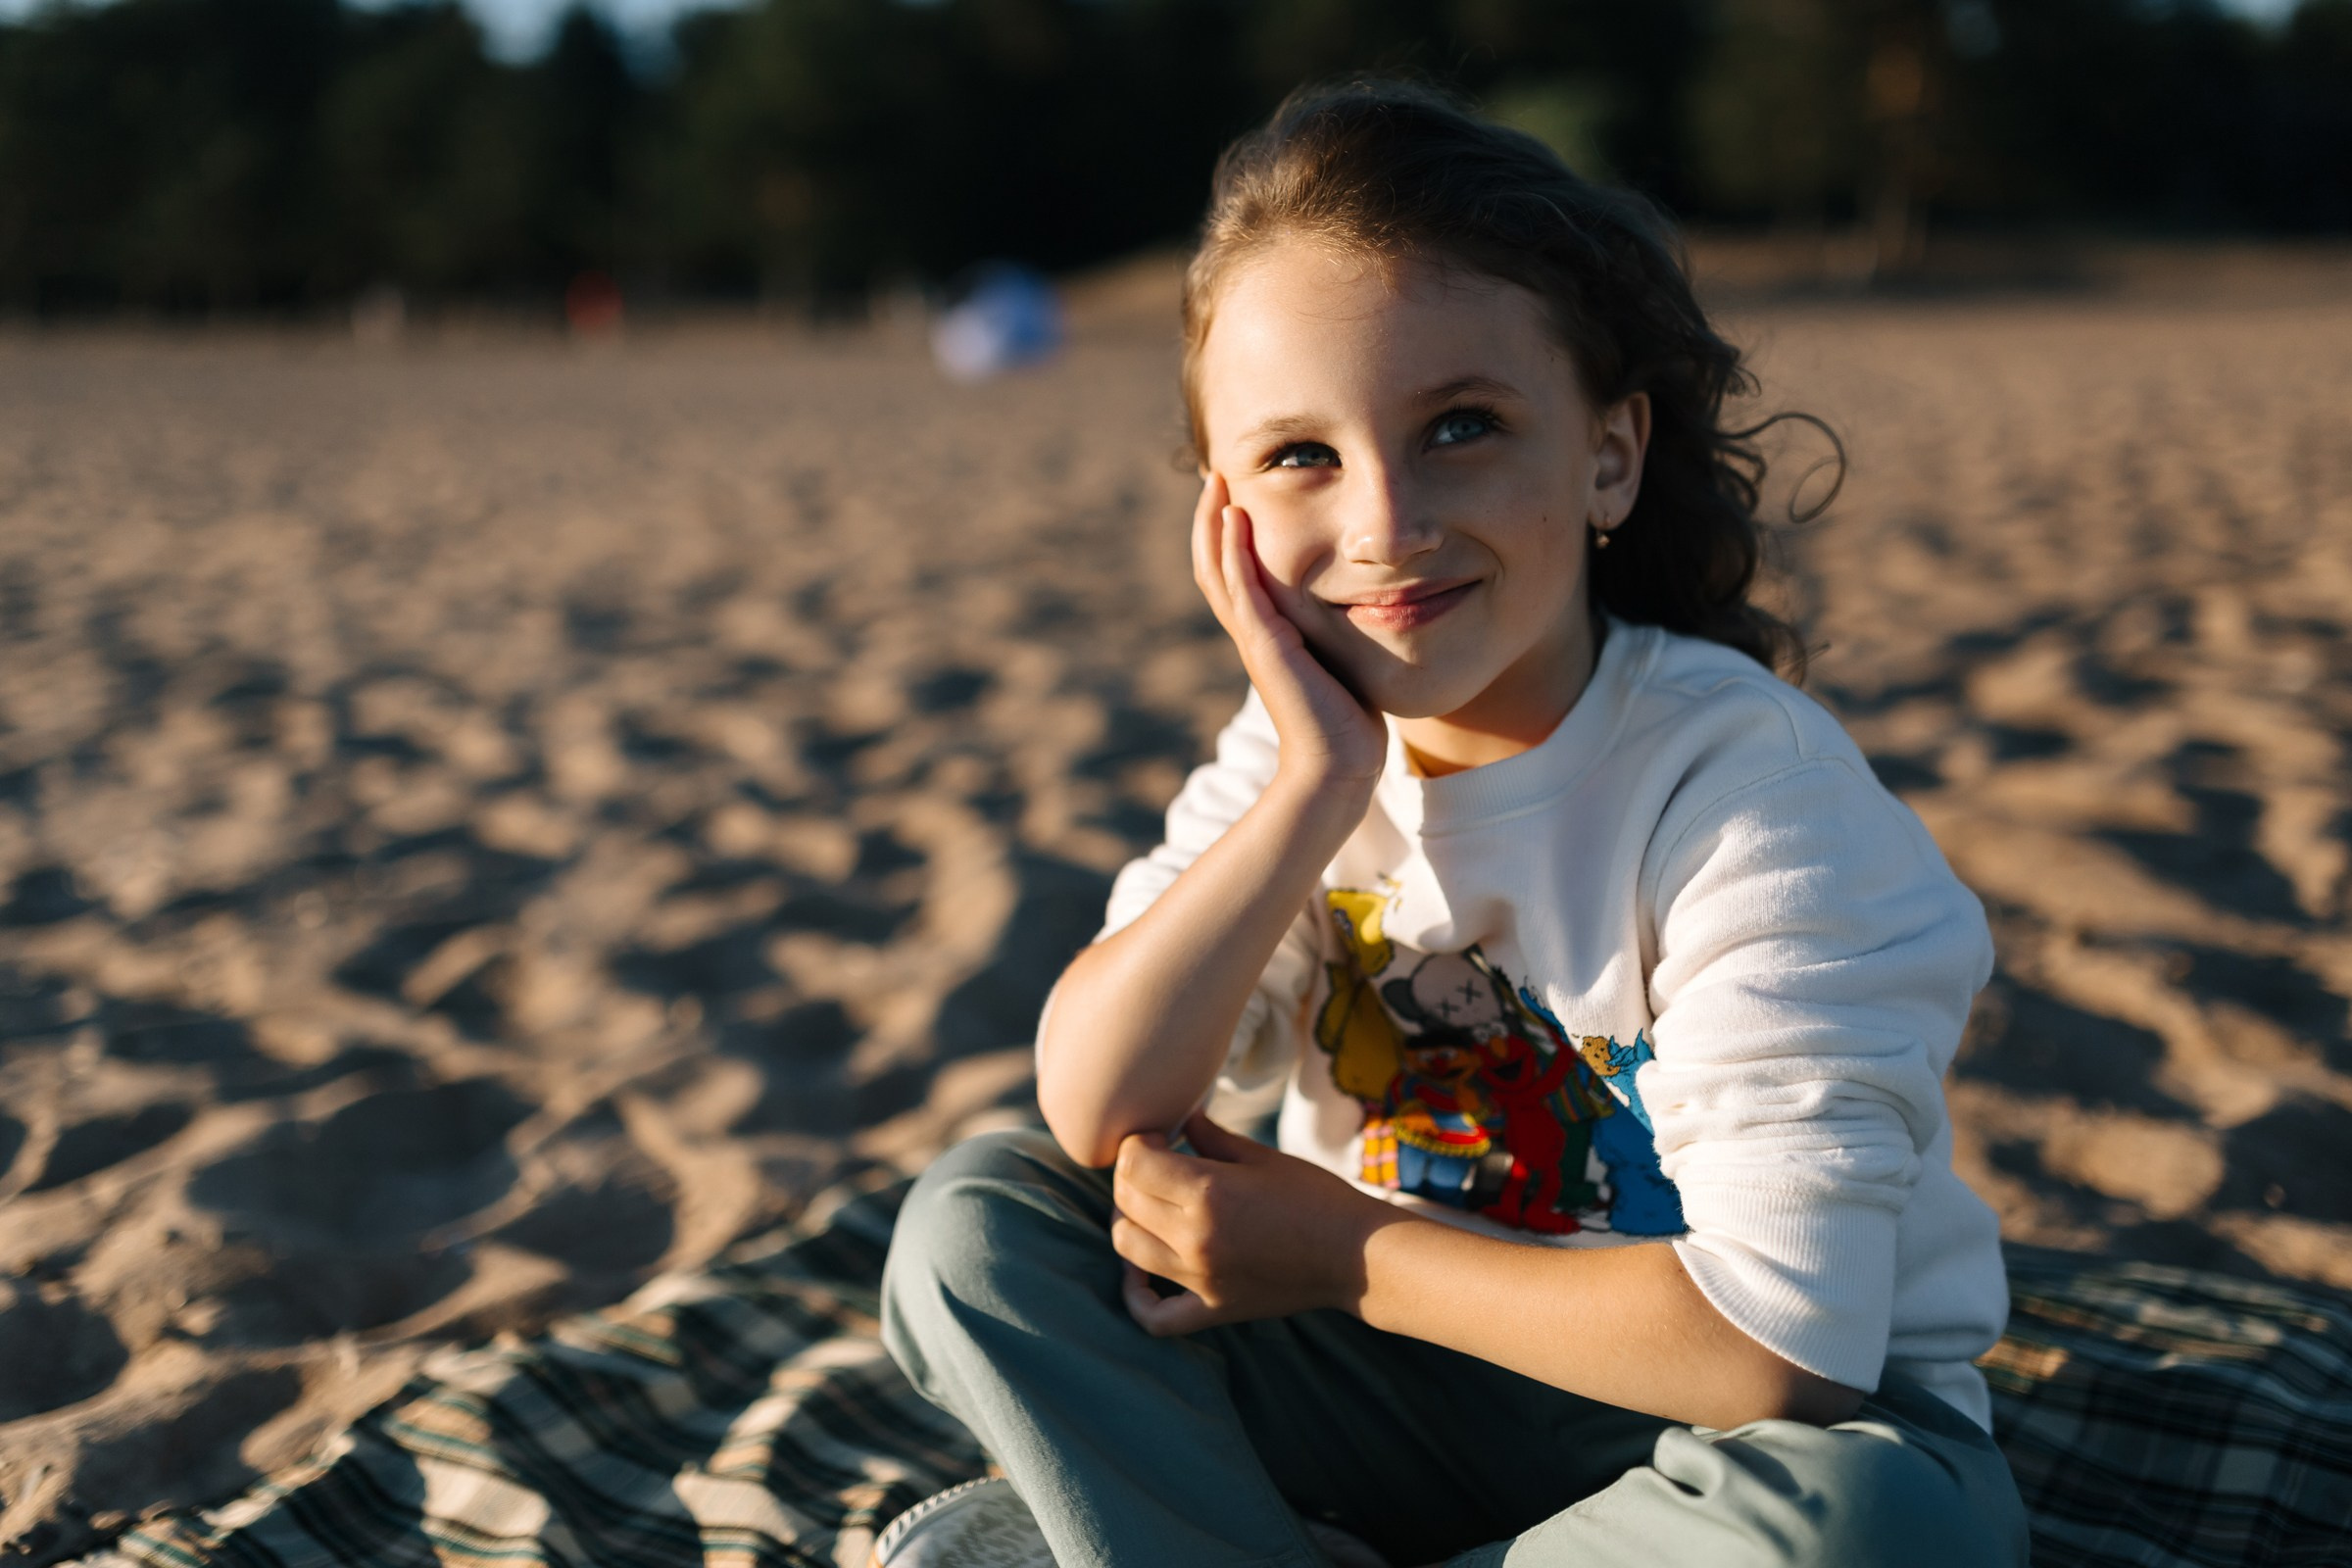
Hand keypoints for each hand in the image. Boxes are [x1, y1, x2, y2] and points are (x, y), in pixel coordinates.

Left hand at [1110, 1111, 1392, 1334]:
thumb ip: (1213, 1137)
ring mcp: (1201, 1278)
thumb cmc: (1317, 1198)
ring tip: (1149, 1207)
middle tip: (1155, 1164)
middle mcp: (1196, 1237)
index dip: (1137, 1144)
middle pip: (1127, 1201)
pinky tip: (1138, 1272)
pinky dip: (1136, 1296)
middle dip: (1131, 1175)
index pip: (1135, 1163)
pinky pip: (1154, 1316)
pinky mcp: (1212, 1308)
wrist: (1358, 1256)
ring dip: (1128, 1221)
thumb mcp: (1263, 1157)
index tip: (1156, 1139)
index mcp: (1209, 1193)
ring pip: (1127, 1248)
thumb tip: (1182, 1117)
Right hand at [1191, 474, 1386, 791]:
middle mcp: (1252, 632)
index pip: (1233, 572)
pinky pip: (1242, 590)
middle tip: (1214, 474)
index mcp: (1265, 633)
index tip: (1234, 491)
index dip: (1226, 533)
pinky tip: (1234, 519)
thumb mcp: (1341, 660)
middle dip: (1211, 517)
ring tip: (1216, 482)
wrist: (1338, 766)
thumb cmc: (1347, 721)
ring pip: (1218, 570)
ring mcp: (1255, 638)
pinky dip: (1233, 553)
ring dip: (1213, 523)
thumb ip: (1337, 633)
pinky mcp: (1266, 646)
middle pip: (1213, 564)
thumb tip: (1366, 607)